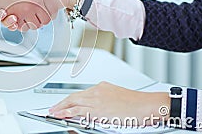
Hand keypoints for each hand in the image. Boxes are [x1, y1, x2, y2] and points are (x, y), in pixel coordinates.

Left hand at [49, 82, 169, 125]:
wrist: (148, 105)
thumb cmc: (138, 104)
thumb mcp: (118, 99)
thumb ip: (105, 101)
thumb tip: (96, 110)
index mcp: (102, 87)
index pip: (81, 93)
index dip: (70, 99)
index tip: (63, 103)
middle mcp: (98, 91)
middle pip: (74, 96)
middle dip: (62, 103)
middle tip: (53, 108)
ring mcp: (98, 100)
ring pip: (74, 102)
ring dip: (61, 108)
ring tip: (53, 112)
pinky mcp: (99, 110)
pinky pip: (79, 110)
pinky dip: (67, 112)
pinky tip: (61, 115)